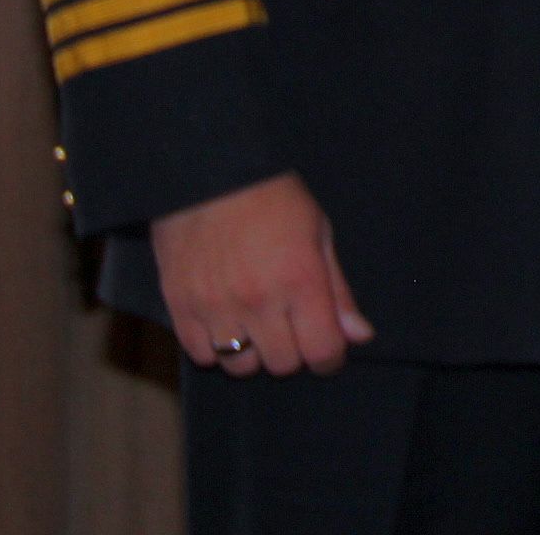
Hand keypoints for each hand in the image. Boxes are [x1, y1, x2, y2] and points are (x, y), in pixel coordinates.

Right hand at [150, 171, 372, 375]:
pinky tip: (225, 323)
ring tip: (256, 325)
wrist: (208, 172)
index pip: (322, 351)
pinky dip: (215, 347)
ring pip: (240, 366)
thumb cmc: (273, 198)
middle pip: (282, 364)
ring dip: (253, 354)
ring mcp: (216, 307)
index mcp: (300, 279)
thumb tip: (359, 336)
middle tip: (290, 327)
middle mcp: (259, 300)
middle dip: (294, 352)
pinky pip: (202, 355)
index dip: (330, 357)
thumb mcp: (319, 233)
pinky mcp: (180, 307)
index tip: (327, 347)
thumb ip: (338, 290)